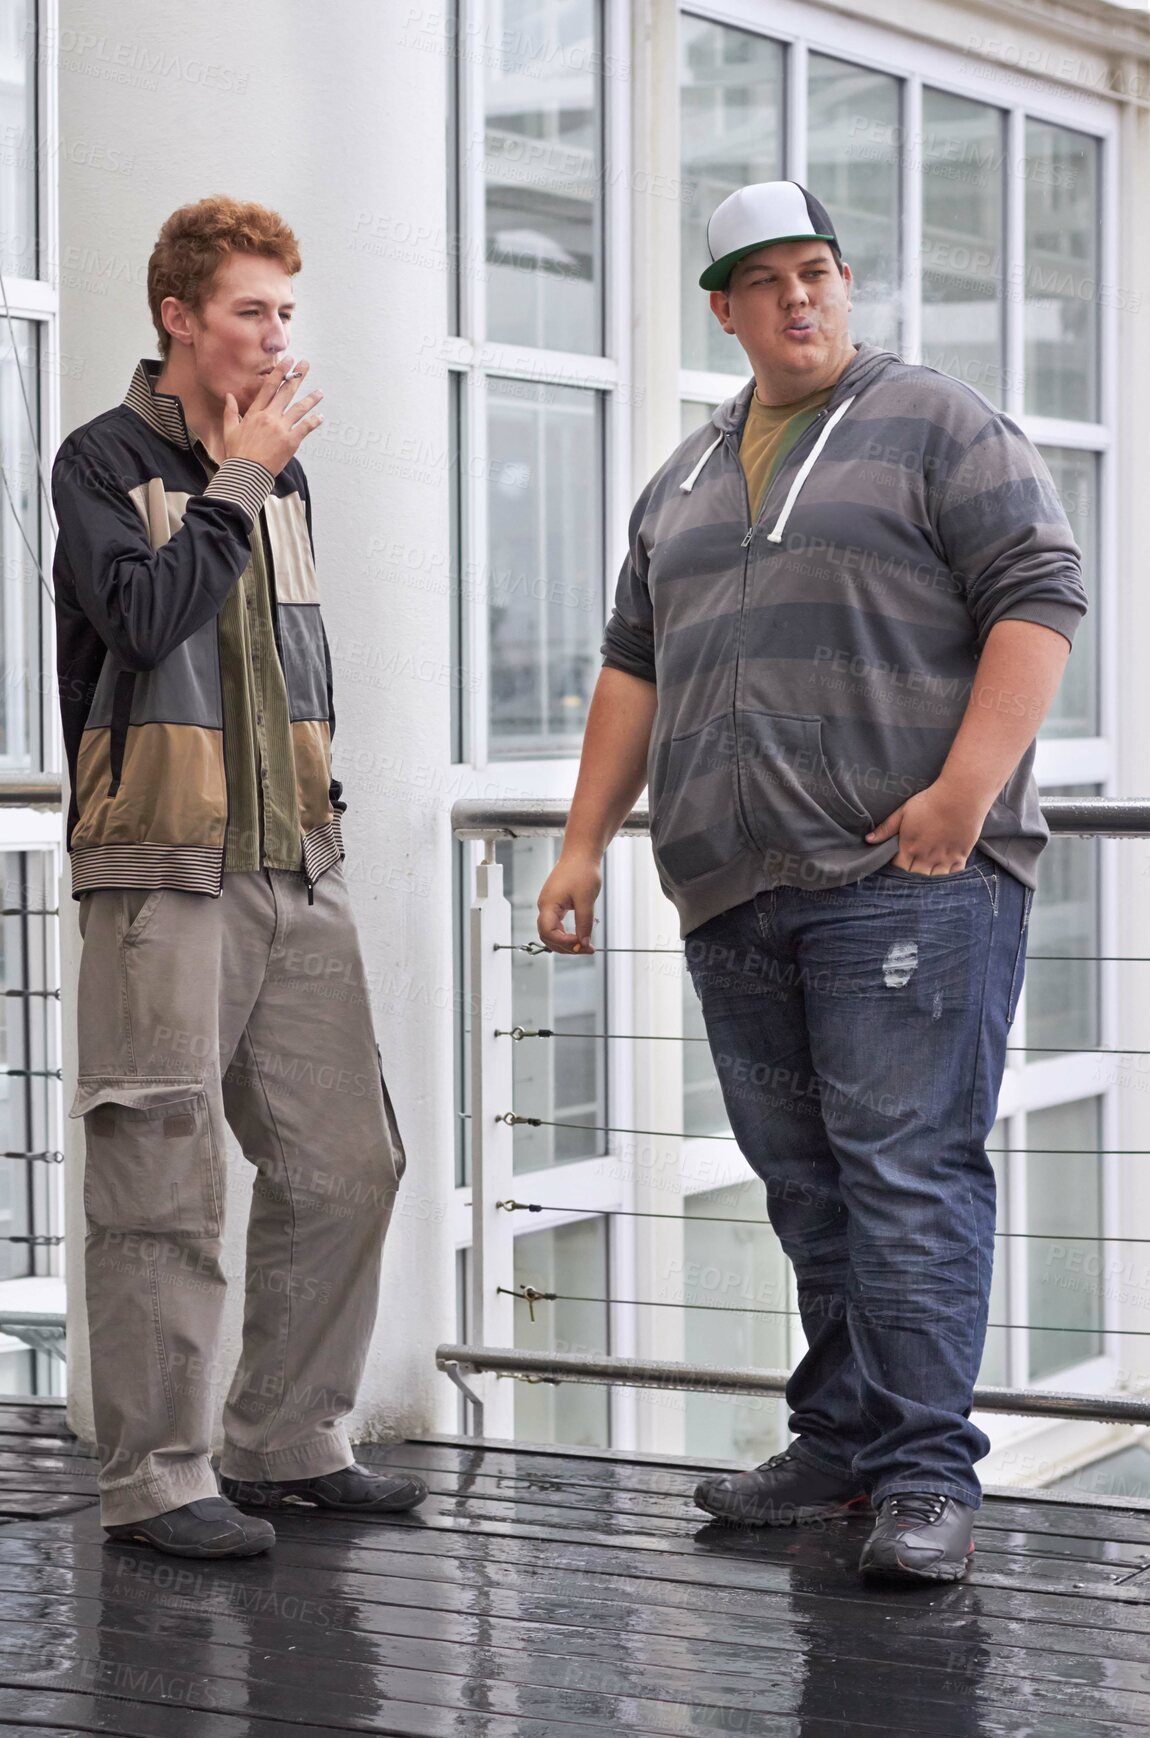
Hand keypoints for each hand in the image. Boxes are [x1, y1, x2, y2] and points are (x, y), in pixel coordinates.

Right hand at [223, 356, 323, 475]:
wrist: (246, 473)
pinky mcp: (290, 442)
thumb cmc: (237, 454)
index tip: (287, 361)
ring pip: (299, 409)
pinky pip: (305, 428)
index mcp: (255, 413)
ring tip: (320, 392)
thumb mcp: (229, 430)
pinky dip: (314, 422)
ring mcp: (281, 428)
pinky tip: (320, 417)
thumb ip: (230, 411)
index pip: (269, 387)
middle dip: (297, 376)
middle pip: (286, 392)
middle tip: (305, 365)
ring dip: (311, 399)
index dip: (279, 372)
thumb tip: (228, 396)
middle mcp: (269, 417)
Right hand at [537, 853, 601, 953]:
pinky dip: (567, 934)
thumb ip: (584, 923)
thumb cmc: (582, 870)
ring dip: (566, 943)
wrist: (581, 854)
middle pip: (548, 937)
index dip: (565, 943)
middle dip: (566, 947)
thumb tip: (583, 943)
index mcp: (548, 904)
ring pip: (552, 933)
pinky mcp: (556, 904)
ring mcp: (549, 906)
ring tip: (585, 946)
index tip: (582, 945)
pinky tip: (579, 936)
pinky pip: (556, 925)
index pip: (549, 933)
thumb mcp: (586, 899)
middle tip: (587, 950)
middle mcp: (545, 906)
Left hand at [865, 780, 987, 873]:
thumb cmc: (930, 802)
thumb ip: (886, 828)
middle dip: (911, 880)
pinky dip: (948, 878)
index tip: (896, 868)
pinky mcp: (961, 856)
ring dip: (929, 882)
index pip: (898, 869)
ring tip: (925, 880)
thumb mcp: (903, 812)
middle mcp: (926, 857)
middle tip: (910, 876)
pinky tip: (944, 876)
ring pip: (934, 881)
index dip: (896, 871)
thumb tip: (868, 840)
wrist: (960, 795)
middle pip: (915, 879)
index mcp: (909, 847)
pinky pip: (954, 875)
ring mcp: (944, 858)